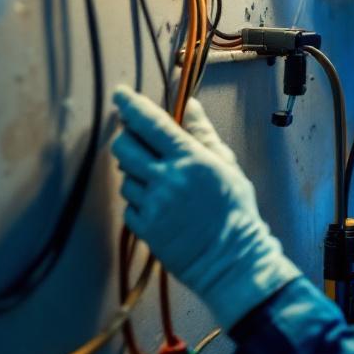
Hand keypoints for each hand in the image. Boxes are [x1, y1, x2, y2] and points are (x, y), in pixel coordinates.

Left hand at [111, 86, 300, 328]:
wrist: (230, 259)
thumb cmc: (234, 209)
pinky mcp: (144, 227)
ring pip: (124, 177)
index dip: (130, 105)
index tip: (120, 93)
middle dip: (127, 139)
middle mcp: (167, 178)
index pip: (150, 123)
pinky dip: (140, 201)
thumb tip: (188, 104)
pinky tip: (162, 206)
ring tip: (163, 184)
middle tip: (140, 141)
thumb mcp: (225, 164)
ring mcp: (152, 204)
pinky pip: (129, 204)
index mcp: (189, 159)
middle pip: (124, 147)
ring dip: (137, 174)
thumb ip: (202, 133)